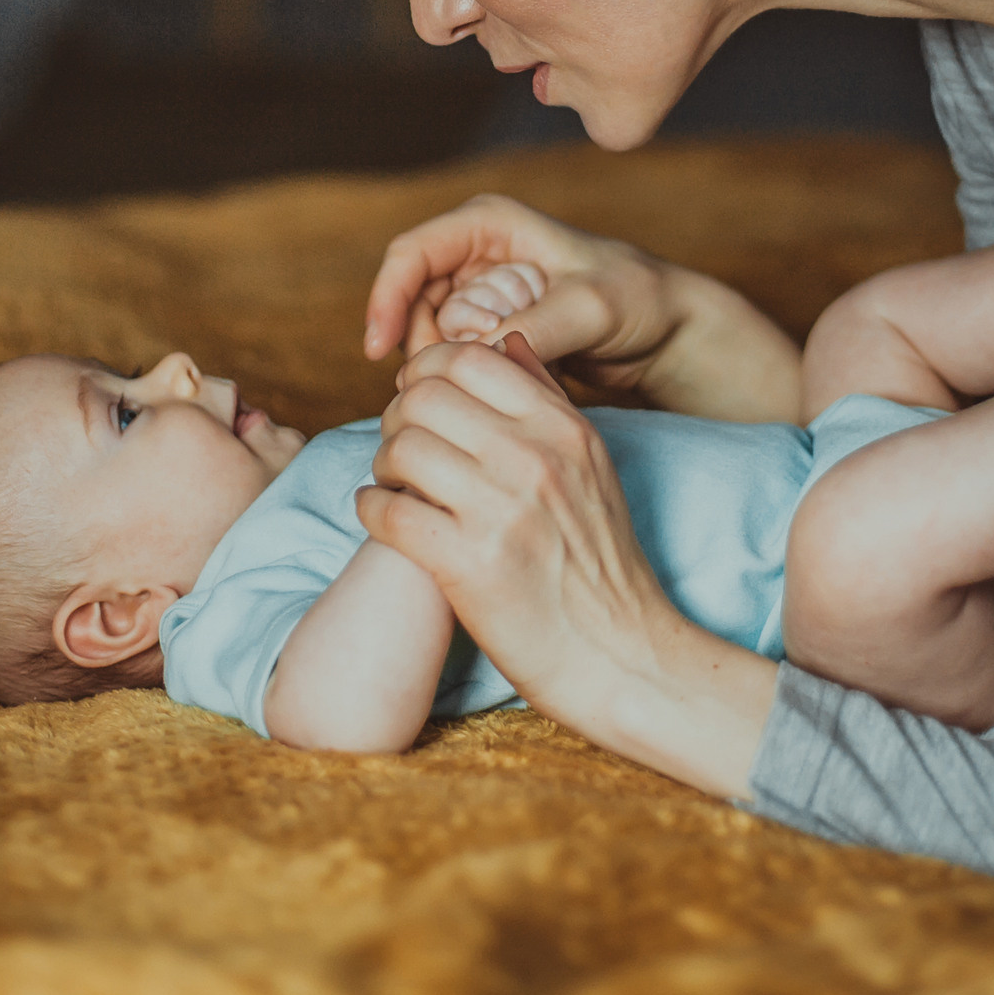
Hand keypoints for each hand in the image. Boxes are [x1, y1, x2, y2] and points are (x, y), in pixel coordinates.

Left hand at [357, 333, 777, 795]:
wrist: (621, 655)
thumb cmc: (602, 562)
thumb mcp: (593, 466)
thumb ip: (547, 399)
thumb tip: (506, 338)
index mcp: (565, 430)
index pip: (470, 356)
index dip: (427, 368)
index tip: (419, 396)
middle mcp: (534, 461)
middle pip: (423, 396)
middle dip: (397, 415)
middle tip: (401, 444)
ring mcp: (500, 513)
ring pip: (400, 448)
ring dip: (383, 463)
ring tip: (396, 482)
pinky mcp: (467, 567)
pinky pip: (387, 511)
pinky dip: (371, 509)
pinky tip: (384, 516)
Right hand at [365, 194, 690, 393]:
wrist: (666, 329)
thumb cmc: (637, 301)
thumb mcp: (589, 309)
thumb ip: (532, 327)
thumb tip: (474, 355)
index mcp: (490, 224)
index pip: (411, 254)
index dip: (386, 300)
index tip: (378, 350)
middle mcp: (477, 252)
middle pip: (413, 302)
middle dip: (424, 345)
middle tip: (451, 387)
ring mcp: (482, 291)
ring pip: (431, 334)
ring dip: (448, 365)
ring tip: (494, 387)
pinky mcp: (491, 327)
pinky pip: (456, 355)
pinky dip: (468, 376)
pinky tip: (504, 390)